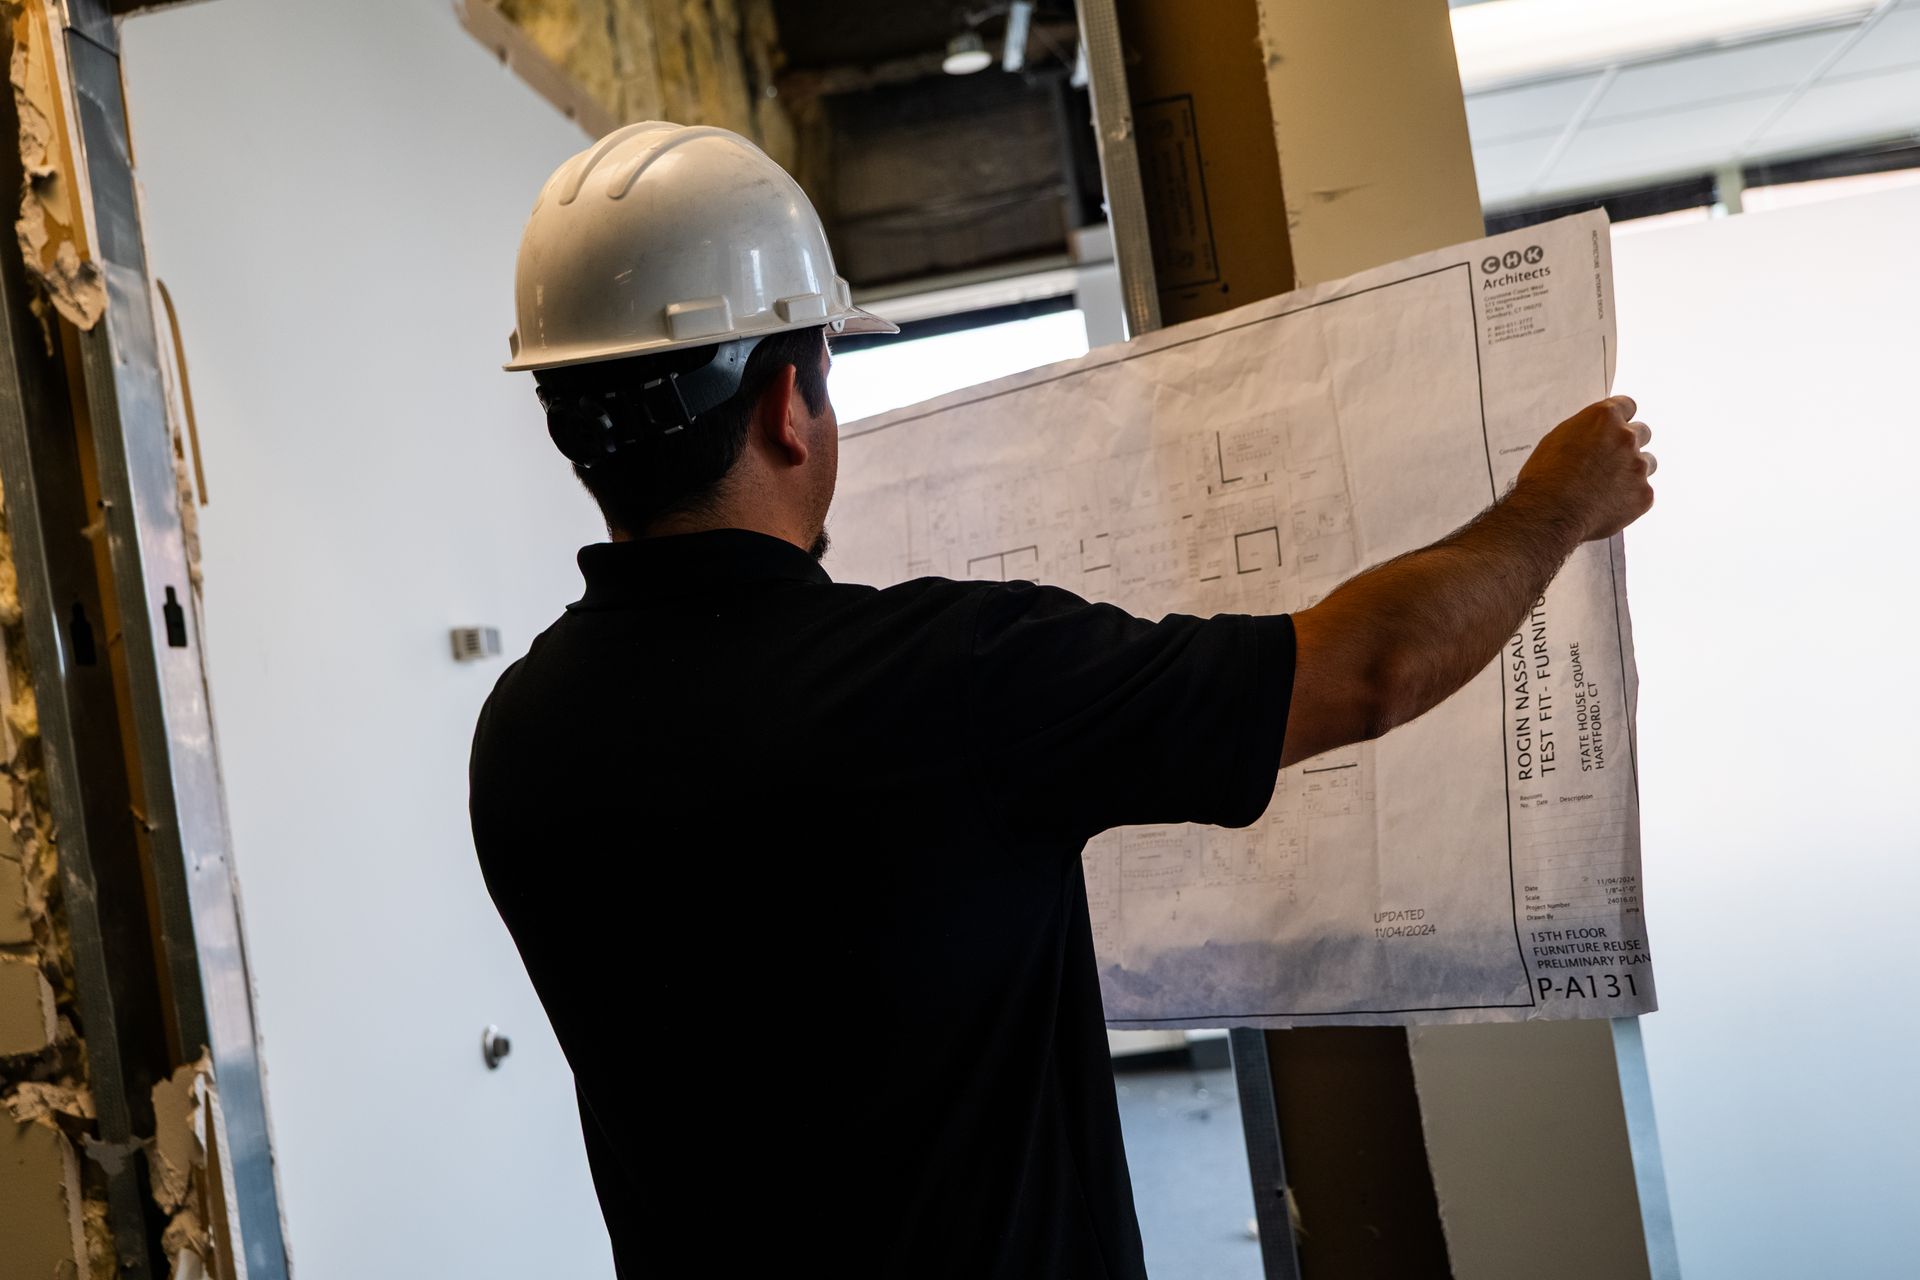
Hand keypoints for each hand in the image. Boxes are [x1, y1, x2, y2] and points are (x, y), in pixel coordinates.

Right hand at [1515, 395, 1655, 542]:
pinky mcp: (1644, 494)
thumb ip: (1585, 432)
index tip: (1617, 427)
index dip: (1621, 419)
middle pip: (1643, 432)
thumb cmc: (1545, 477)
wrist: (1548, 513)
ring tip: (1607, 486)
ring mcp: (1638, 466)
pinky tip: (1607, 505)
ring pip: (1647, 463)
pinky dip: (1629, 499)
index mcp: (1604, 417)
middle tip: (1611, 460)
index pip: (1628, 406)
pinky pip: (1643, 493)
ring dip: (1632, 470)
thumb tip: (1594, 436)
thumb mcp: (1557, 440)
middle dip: (1629, 444)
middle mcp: (1626, 437)